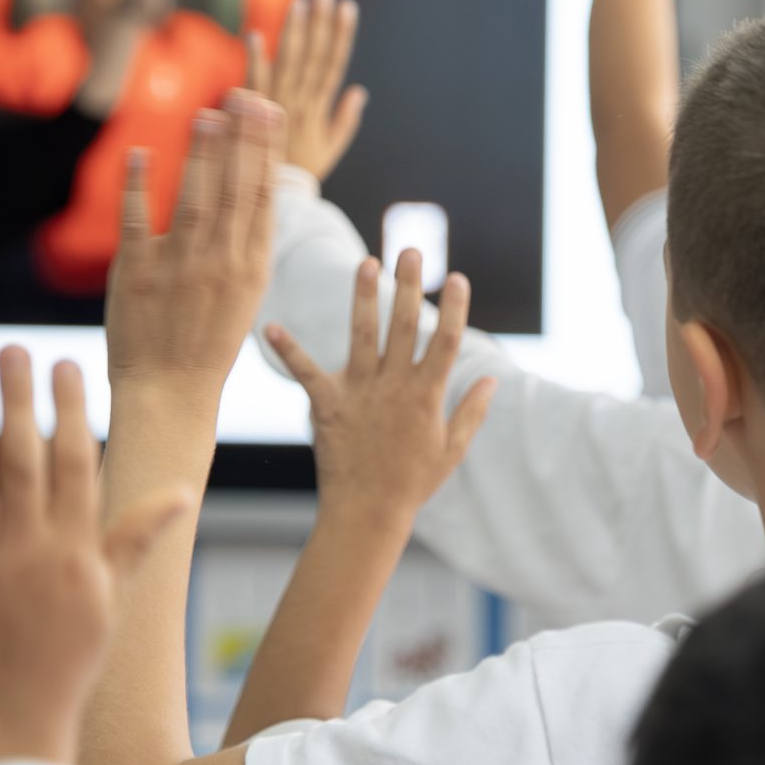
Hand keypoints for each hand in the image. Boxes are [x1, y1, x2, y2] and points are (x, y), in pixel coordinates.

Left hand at [0, 351, 192, 764]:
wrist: (12, 725)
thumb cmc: (67, 659)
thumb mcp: (112, 598)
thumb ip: (137, 537)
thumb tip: (181, 492)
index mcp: (72, 551)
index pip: (73, 466)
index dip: (70, 413)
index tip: (65, 364)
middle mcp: (25, 552)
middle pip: (20, 463)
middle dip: (18, 403)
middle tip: (12, 350)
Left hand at [105, 93, 284, 402]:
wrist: (169, 392)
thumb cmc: (207, 340)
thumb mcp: (245, 291)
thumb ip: (248, 241)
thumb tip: (256, 186)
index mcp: (252, 267)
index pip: (263, 196)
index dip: (266, 149)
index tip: (268, 109)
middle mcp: (221, 264)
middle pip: (234, 189)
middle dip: (242, 137)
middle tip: (245, 92)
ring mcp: (179, 269)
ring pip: (194, 200)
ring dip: (201, 154)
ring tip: (207, 113)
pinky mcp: (136, 276)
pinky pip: (136, 224)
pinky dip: (136, 188)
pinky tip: (139, 153)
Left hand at [248, 0, 365, 180]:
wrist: (275, 196)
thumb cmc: (305, 170)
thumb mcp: (332, 148)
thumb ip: (345, 118)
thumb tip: (359, 90)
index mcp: (320, 108)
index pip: (334, 63)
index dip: (341, 34)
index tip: (347, 7)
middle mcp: (300, 102)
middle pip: (313, 56)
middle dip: (320, 23)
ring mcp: (276, 105)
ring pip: (288, 62)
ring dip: (294, 32)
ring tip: (299, 2)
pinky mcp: (252, 112)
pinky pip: (253, 82)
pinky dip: (254, 60)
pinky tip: (255, 35)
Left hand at [265, 251, 495, 531]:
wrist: (367, 514)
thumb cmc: (412, 484)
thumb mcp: (452, 450)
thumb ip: (471, 412)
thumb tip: (493, 379)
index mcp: (426, 395)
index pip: (444, 342)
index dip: (454, 309)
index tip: (459, 278)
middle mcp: (395, 387)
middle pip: (405, 325)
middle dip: (410, 285)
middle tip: (412, 249)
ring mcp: (361, 393)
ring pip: (363, 335)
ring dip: (364, 296)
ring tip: (367, 262)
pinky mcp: (328, 405)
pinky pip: (305, 372)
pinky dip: (287, 350)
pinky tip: (270, 327)